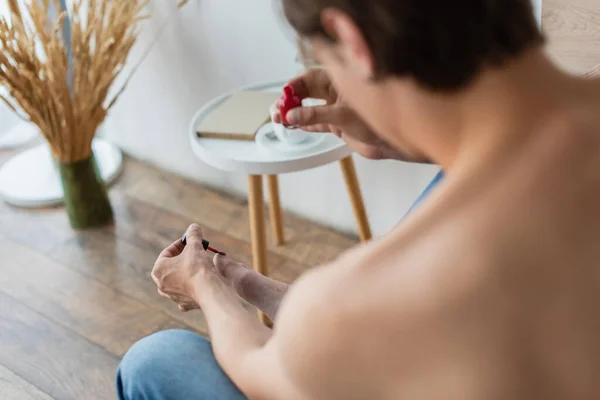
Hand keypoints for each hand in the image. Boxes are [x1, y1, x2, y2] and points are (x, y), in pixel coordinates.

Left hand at [151, 224, 216, 311]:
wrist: (209, 291)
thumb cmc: (198, 268)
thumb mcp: (195, 246)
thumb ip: (193, 235)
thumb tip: (193, 227)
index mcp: (158, 269)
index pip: (167, 252)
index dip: (180, 244)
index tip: (189, 240)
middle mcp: (161, 284)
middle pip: (171, 267)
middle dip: (182, 258)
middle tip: (193, 251)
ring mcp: (172, 296)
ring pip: (177, 280)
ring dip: (186, 272)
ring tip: (198, 265)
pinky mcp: (184, 303)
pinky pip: (186, 292)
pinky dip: (192, 286)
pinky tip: (200, 282)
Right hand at [274, 69, 428, 161]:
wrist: (391, 143)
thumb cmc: (377, 120)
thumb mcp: (343, 115)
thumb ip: (317, 115)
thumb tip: (293, 114)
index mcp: (341, 80)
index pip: (312, 77)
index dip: (296, 85)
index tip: (284, 94)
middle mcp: (337, 92)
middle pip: (307, 91)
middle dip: (291, 99)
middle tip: (278, 107)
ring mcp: (336, 108)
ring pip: (309, 107)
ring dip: (294, 112)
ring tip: (279, 117)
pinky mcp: (337, 124)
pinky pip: (315, 121)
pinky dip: (303, 123)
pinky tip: (292, 124)